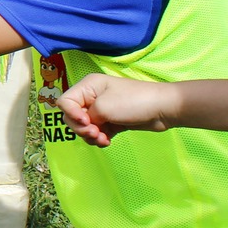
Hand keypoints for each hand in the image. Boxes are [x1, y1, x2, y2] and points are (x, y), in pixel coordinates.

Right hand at [56, 73, 178, 146]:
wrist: (162, 109)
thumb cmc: (133, 102)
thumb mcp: (104, 107)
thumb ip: (85, 117)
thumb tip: (84, 125)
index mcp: (88, 86)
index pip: (64, 102)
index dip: (71, 115)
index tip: (87, 121)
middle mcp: (91, 97)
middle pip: (72, 117)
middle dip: (82, 128)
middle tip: (96, 133)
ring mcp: (101, 110)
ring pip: (84, 127)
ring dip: (91, 136)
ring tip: (104, 139)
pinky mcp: (111, 121)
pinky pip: (96, 133)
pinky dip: (99, 139)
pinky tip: (108, 141)